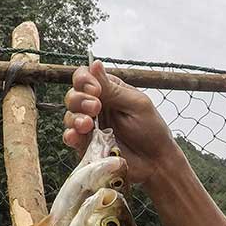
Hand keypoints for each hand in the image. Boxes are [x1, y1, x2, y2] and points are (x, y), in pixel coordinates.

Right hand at [63, 60, 178, 183]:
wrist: (155, 162)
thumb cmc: (151, 130)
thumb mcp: (136, 105)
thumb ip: (113, 88)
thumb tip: (94, 63)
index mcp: (108, 91)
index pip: (85, 78)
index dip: (84, 80)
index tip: (95, 90)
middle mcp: (95, 107)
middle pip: (73, 96)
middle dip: (80, 100)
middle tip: (96, 108)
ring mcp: (89, 127)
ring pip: (69, 116)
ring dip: (75, 118)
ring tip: (87, 125)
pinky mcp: (86, 146)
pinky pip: (71, 138)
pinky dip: (70, 136)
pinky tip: (75, 136)